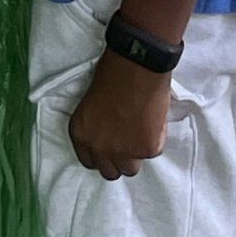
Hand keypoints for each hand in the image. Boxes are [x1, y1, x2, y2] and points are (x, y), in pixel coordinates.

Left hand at [69, 49, 171, 179]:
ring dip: (135, 154)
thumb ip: (96, 126)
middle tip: (126, 143)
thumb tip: (107, 134)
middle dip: (117, 160)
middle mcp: (98, 148)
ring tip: (139, 133)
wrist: (135, 65)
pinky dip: (155, 139)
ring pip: (130, 169)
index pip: (88, 161)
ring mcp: (123, 152)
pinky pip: (153, 152)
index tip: (109, 147)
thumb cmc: (111, 74)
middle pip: (109, 171)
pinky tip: (152, 120)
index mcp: (80, 134)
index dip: (100, 154)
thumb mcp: (91, 103)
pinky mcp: (147, 149)